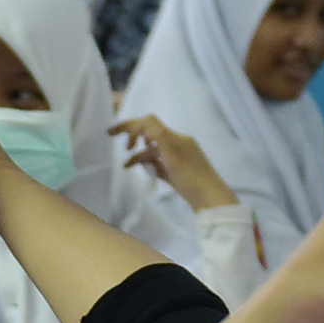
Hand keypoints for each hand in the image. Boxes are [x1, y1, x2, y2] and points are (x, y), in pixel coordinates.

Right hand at [112, 114, 235, 210]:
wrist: (211, 200)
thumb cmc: (192, 179)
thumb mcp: (173, 156)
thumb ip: (158, 137)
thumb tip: (143, 122)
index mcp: (177, 138)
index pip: (149, 123)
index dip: (130, 126)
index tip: (112, 134)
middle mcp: (177, 143)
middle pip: (150, 134)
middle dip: (132, 136)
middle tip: (117, 142)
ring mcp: (178, 157)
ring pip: (153, 150)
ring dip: (139, 154)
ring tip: (126, 165)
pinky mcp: (177, 170)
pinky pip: (159, 161)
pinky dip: (148, 163)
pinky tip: (140, 170)